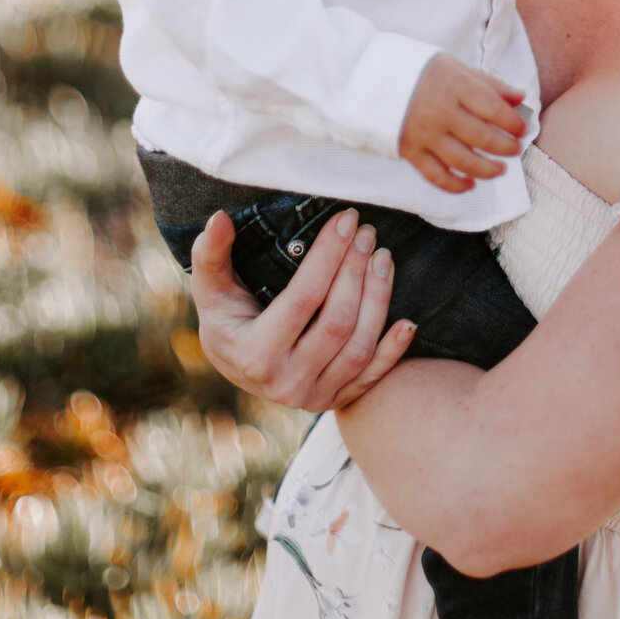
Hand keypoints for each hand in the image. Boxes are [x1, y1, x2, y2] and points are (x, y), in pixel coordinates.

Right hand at [190, 208, 416, 410]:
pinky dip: (393, 352)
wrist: (237, 367)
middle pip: (337, 322)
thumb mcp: (211, 288)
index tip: (345, 219)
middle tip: (367, 232)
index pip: (303, 298)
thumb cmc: (226, 318)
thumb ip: (211, 253)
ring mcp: (314, 396)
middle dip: (356, 272)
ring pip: (359, 348)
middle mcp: (286, 382)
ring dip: (378, 300)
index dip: (328, 256)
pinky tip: (408, 321)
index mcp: (255, 354)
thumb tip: (220, 217)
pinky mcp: (335, 401)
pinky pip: (371, 379)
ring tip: (383, 258)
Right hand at [398, 55, 527, 193]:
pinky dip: (455, 185)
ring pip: (464, 161)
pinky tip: (470, 184)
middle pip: (483, 137)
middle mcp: (440, 111)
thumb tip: (520, 97)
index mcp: (454, 85)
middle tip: (515, 149)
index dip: (513, 122)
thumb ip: (488, 83)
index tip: (522, 129)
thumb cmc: (418, 71)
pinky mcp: (410, 151)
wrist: (369, 80)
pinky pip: (437, 176)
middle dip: (505, 147)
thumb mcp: (454, 67)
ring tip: (500, 169)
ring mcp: (425, 134)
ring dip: (487, 169)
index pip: (493, 109)